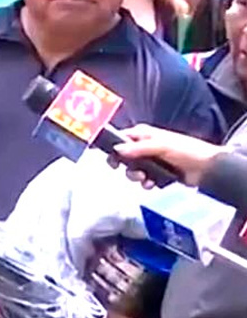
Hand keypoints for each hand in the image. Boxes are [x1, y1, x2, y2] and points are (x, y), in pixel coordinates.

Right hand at [110, 124, 227, 186]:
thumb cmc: (186, 150)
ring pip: (132, 170)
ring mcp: (151, 160)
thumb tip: (116, 150)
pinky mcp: (157, 173)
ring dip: (136, 176)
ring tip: (146, 179)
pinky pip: (143, 179)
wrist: (207, 168)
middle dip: (127, 167)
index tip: (112, 161)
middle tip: (135, 172)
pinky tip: (153, 184)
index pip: (120, 138)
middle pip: (124, 157)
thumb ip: (137, 148)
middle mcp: (144, 146)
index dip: (113, 148)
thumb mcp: (160, 146)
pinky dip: (146, 183)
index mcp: (143, 134)